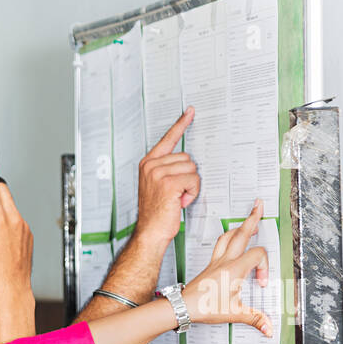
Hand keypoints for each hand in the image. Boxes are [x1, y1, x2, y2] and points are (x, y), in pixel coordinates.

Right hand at [136, 107, 199, 245]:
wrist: (150, 232)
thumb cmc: (156, 212)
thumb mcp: (157, 185)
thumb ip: (167, 169)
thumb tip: (187, 161)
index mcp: (148, 164)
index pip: (168, 139)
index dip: (180, 125)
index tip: (190, 111)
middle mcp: (151, 165)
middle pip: (187, 158)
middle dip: (188, 176)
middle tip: (176, 193)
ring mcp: (158, 173)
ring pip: (192, 169)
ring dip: (190, 185)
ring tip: (177, 198)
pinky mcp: (168, 182)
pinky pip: (194, 180)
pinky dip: (192, 192)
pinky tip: (180, 202)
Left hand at [181, 198, 272, 336]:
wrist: (182, 307)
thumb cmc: (203, 308)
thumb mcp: (233, 313)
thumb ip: (254, 318)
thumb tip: (268, 328)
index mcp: (234, 269)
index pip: (258, 255)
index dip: (265, 267)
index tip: (260, 283)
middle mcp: (225, 261)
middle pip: (241, 233)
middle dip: (252, 218)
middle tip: (259, 205)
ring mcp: (215, 261)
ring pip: (228, 236)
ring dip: (239, 226)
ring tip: (248, 220)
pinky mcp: (209, 265)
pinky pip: (220, 244)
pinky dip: (228, 238)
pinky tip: (230, 239)